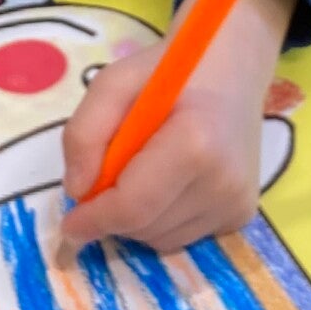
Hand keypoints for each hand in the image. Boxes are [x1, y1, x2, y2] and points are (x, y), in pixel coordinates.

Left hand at [57, 0, 291, 258]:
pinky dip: (161, 220)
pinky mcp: (241, 215)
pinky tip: (169, 183)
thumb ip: (85, 132)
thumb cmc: (169, 72)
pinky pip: (182, 237)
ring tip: (144, 171)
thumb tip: (78, 191)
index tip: (69, 224)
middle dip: (113, 214)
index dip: (94, 220)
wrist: (231, 70)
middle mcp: (224, 182)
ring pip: (160, 240)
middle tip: (110, 173)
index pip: (133, 206)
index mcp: (196, 144)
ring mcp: (237, 203)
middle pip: (143, 228)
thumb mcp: (114, 82)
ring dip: (137, 219)